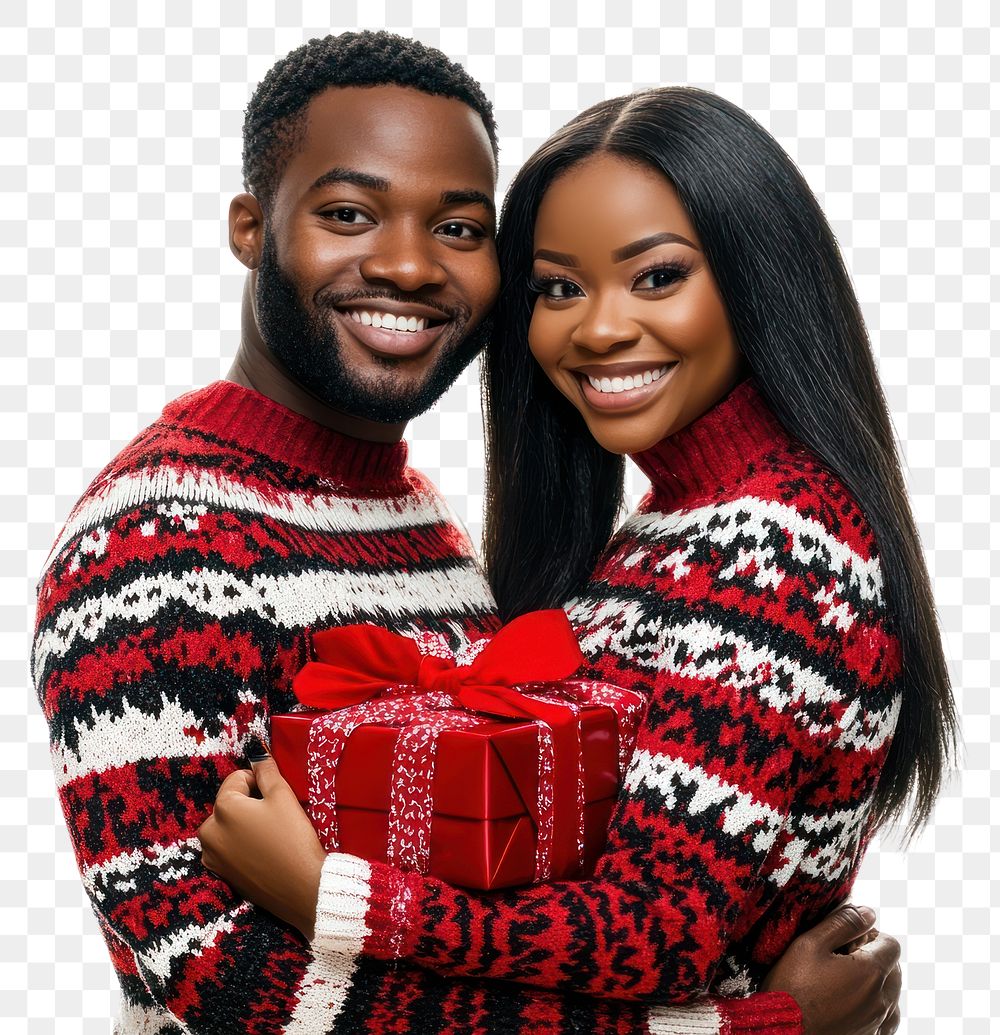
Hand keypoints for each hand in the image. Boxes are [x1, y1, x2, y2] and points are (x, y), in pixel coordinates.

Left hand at [198, 753, 326, 938]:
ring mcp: (212, 856)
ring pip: (229, 826)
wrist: (302, 890)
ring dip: (245, 824)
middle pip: (229, 803)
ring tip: (271, 835)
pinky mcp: (220, 874)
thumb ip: (266, 771)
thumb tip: (255, 751)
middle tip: (276, 817)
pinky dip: (242, 844)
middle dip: (249, 804)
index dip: (260, 782)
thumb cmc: (293, 839)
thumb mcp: (283, 797)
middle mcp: (208, 832)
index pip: (237, 779)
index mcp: (222, 809)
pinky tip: (264, 851)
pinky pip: (229, 847)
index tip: (278, 798)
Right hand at [762, 904, 901, 1034]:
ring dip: (876, 984)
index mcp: (871, 972)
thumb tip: (868, 912)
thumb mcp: (810, 944)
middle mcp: (882, 1000)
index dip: (870, 935)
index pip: (890, 944)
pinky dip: (875, 1008)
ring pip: (891, 995)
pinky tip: (851, 1005)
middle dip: (874, 958)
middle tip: (842, 958)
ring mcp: (878, 1023)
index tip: (848, 939)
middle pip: (894, 969)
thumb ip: (842, 923)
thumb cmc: (792, 988)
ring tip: (844, 982)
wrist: (783, 1032)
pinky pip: (885, 1020)